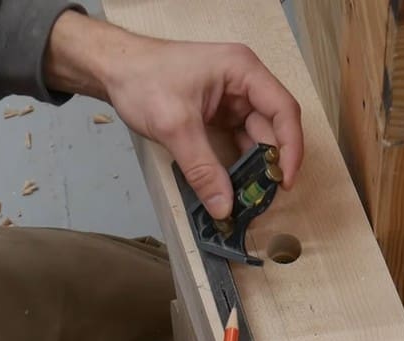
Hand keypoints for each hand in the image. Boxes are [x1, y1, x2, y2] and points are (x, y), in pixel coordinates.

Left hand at [45, 10, 303, 218]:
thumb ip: (202, 169)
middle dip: (270, 163)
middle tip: (264, 198)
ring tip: (250, 199)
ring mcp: (231, 99)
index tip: (286, 180)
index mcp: (242, 70)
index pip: (283, 109)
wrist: (112, 70)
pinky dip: (236, 164)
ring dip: (253, 167)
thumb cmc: (142, 79)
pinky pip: (236, 141)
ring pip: (254, 137)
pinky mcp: (218, 114)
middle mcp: (243, 82)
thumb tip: (223, 208)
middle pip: (272, 127)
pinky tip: (233, 186)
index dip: (291, 147)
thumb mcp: (175, 126)